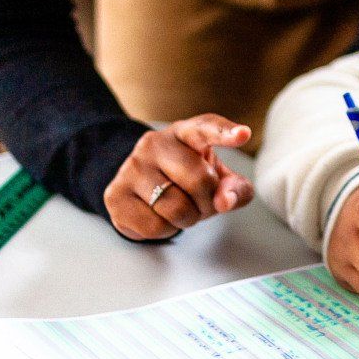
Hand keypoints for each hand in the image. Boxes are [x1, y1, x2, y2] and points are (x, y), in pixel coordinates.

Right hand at [103, 114, 253, 240]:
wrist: (139, 187)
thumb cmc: (185, 179)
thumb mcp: (216, 177)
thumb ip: (234, 188)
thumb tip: (225, 200)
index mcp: (185, 132)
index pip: (205, 127)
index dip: (224, 132)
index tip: (243, 135)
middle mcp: (155, 143)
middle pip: (199, 180)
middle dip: (209, 202)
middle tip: (203, 203)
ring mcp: (132, 167)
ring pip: (176, 208)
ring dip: (188, 219)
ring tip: (182, 209)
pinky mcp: (115, 194)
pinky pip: (154, 226)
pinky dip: (166, 230)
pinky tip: (160, 216)